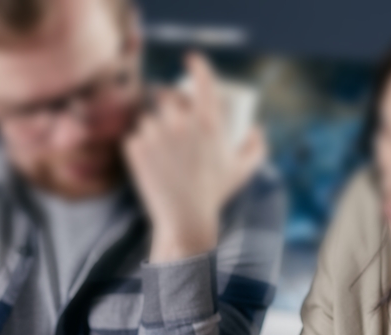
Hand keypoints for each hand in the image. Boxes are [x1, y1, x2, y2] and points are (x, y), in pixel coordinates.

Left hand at [125, 52, 266, 262]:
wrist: (184, 219)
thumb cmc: (216, 194)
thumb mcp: (244, 170)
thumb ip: (256, 145)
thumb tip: (254, 127)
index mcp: (208, 121)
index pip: (202, 79)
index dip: (197, 64)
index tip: (191, 59)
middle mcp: (180, 122)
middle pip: (166, 95)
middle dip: (167, 101)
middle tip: (169, 115)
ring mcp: (155, 133)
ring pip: (148, 117)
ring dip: (152, 126)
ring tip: (161, 148)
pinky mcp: (135, 147)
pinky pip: (134, 135)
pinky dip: (139, 145)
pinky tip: (148, 160)